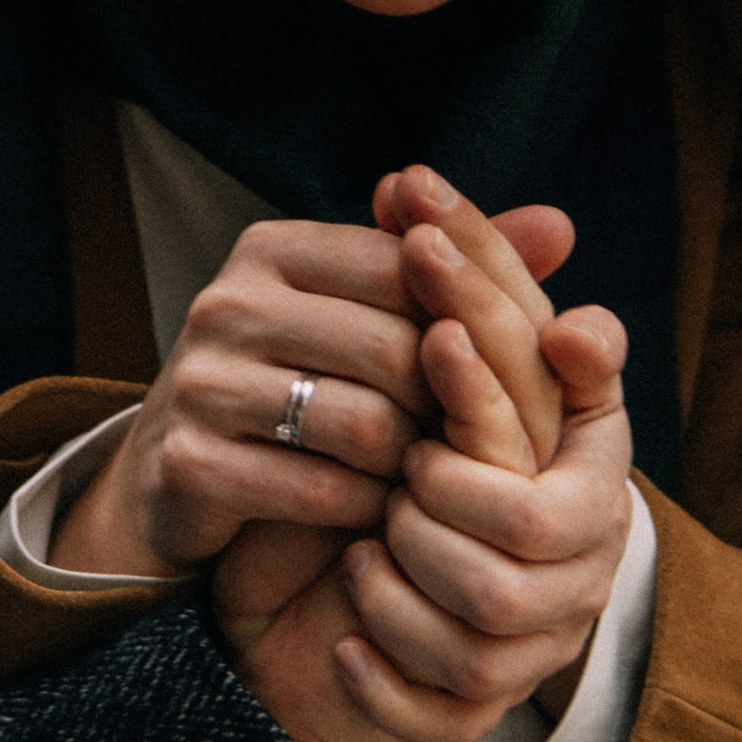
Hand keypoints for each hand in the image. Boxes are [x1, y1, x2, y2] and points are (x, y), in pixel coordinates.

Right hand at [50, 202, 574, 587]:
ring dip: (410, 464)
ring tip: (424, 479)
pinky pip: (317, 487)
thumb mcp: (371, 320)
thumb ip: (461, 275)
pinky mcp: (189, 459)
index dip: (468, 328)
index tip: (490, 378)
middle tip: (469, 447)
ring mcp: (201, 380)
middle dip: (444, 407)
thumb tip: (564, 226)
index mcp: (273, 249)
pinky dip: (365, 509)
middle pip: (395, 350)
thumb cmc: (300, 388)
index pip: (409, 267)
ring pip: (362, 422)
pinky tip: (377, 515)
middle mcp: (229, 302)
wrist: (178, 480)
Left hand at [338, 293, 635, 741]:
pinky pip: (446, 714)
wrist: (388, 584)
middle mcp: (580, 560)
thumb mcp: (451, 369)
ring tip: (365, 544)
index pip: (563, 408)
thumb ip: (450, 281)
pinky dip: (386, 677)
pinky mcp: (476, 709)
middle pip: (524, 524)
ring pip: (483, 620)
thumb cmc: (431, 450)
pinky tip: (344, 639)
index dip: (491, 374)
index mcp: (586, 463)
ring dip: (407, 578)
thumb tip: (407, 174)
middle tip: (397, 470)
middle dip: (442, 489)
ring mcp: (533, 643)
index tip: (429, 338)